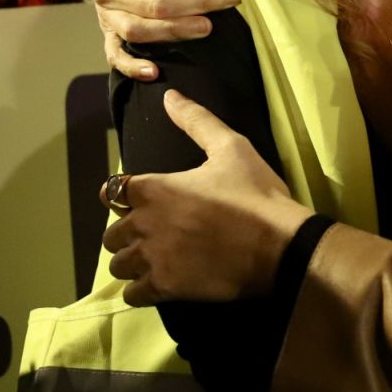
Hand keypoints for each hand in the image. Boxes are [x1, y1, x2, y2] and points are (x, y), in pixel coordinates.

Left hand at [103, 90, 312, 304]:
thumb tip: (169, 96)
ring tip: (152, 262)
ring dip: (131, 262)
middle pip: (111, 233)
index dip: (122, 196)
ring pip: (118, 265)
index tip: (137, 201)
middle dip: (126, 233)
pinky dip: (140, 291)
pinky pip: (132, 295)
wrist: (279, 245)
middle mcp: (144, 223)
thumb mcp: (231, 147)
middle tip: (152, 234)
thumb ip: (196, 120)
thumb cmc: (255, 194)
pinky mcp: (165, 288)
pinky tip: (156, 285)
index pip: (112, 191)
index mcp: (154, 188)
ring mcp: (152, 258)